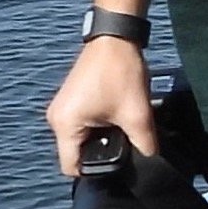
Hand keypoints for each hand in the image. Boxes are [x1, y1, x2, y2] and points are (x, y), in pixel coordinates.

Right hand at [44, 38, 157, 177]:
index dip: (96, 172)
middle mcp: (56, 118)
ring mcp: (61, 108)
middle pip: (75, 155)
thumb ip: (145, 146)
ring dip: (99, 140)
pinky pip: (80, 127)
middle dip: (100, 154)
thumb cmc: (120, 71)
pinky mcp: (70, 101)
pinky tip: (114, 119)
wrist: (115, 37)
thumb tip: (151, 162)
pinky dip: (96, 128)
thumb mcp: (137, 114)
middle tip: (124, 145)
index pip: (73, 169)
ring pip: (79, 141)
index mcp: (65, 124)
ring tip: (120, 130)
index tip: (117, 164)